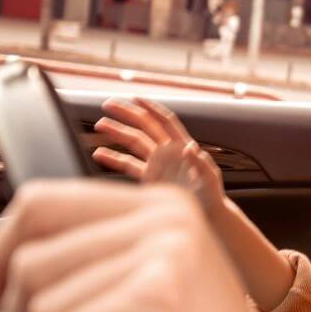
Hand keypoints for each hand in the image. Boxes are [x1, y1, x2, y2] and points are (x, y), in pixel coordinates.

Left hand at [0, 180, 310, 311]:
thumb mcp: (146, 284)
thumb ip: (86, 256)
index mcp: (162, 205)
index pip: (42, 200)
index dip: (6, 249)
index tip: (8, 296)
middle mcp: (164, 218)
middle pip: (29, 255)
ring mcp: (161, 256)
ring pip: (35, 301)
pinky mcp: (151, 301)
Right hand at [91, 97, 224, 213]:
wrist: (205, 213)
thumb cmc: (212, 194)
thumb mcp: (208, 177)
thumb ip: (199, 162)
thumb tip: (188, 147)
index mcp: (182, 147)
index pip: (166, 122)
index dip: (152, 109)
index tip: (135, 98)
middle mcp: (167, 152)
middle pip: (145, 127)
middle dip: (128, 114)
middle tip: (108, 104)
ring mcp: (156, 164)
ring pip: (134, 142)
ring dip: (117, 132)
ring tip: (99, 124)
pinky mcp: (149, 177)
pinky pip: (128, 165)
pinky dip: (114, 159)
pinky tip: (98, 153)